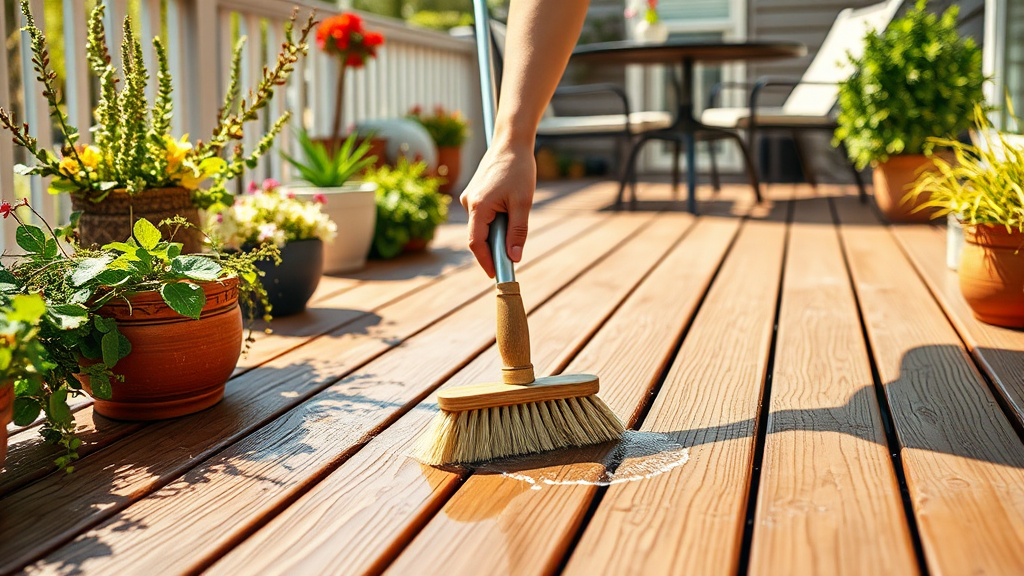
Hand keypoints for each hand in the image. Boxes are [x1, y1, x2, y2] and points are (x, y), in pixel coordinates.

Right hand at [460, 141, 535, 277]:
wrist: (511, 141)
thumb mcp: (523, 203)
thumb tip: (514, 257)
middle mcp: (468, 203)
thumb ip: (517, 232)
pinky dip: (494, 220)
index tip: (496, 275)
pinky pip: (482, 215)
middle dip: (493, 249)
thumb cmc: (519, 169)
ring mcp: (469, 197)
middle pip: (478, 236)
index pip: (476, 243)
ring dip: (496, 231)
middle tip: (512, 258)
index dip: (486, 262)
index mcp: (478, 206)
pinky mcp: (474, 193)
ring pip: (481, 225)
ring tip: (515, 217)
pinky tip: (509, 209)